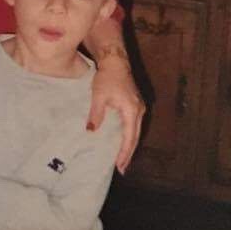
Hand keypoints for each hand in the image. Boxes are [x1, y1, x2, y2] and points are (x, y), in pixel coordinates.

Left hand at [87, 50, 144, 174]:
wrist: (115, 61)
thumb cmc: (107, 77)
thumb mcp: (98, 96)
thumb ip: (96, 114)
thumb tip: (91, 131)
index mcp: (131, 110)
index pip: (129, 137)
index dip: (124, 152)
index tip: (119, 165)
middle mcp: (139, 110)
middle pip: (135, 137)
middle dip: (128, 153)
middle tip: (122, 168)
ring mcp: (139, 107)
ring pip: (136, 131)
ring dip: (129, 145)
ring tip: (122, 159)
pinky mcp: (135, 104)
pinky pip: (134, 124)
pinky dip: (129, 135)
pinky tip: (123, 141)